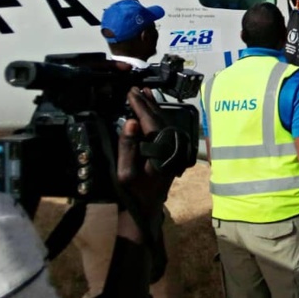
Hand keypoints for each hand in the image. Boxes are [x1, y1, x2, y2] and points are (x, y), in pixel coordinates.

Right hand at [118, 88, 174, 213]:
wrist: (146, 209)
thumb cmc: (133, 192)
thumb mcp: (124, 172)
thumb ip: (127, 146)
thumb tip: (131, 122)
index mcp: (161, 150)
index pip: (151, 121)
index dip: (140, 105)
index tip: (130, 92)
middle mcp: (172, 146)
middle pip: (160, 119)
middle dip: (147, 103)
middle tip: (135, 88)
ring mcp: (174, 149)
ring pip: (164, 122)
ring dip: (153, 107)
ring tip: (144, 93)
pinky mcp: (172, 151)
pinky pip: (165, 128)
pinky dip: (157, 117)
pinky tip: (150, 110)